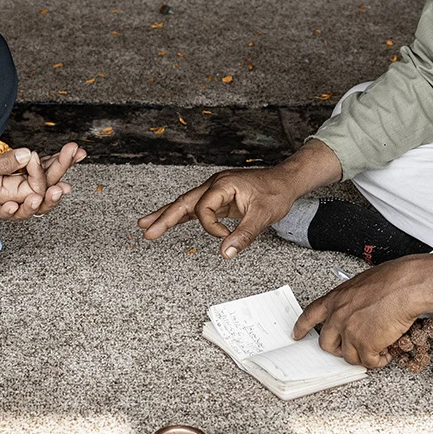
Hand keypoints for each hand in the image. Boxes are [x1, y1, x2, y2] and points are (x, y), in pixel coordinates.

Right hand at [0, 142, 86, 219]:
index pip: (30, 194)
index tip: (32, 156)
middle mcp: (16, 199)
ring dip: (63, 165)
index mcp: (4, 202)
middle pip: (44, 190)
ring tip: (77, 152)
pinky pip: (42, 170)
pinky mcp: (21, 175)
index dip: (36, 176)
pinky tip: (72, 153)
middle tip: (72, 153)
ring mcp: (20, 187)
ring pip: (47, 180)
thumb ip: (2, 164)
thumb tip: (26, 156)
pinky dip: (56, 160)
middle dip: (60, 170)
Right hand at [136, 166, 299, 258]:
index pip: (203, 209)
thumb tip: (226, 252)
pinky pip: (196, 207)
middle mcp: (215, 185)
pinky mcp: (219, 198)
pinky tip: (170, 222)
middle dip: (164, 217)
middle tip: (146, 230)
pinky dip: (182, 215)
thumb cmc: (275, 193)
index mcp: (223, 185)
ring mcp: (215, 191)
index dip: (211, 227)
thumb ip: (243, 235)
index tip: (226, 236)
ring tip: (147, 225)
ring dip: (167, 215)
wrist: (286, 181)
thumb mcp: (263, 215)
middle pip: (183, 202)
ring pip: (186, 203)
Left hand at [292, 258, 425, 369]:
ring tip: (378, 349)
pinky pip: (368, 362)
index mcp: (336, 299)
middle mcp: (338, 316)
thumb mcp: (361, 285)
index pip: (310, 315)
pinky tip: (387, 353)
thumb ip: (352, 301)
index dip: (302, 327)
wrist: (406, 286)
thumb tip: (358, 311)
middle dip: (338, 349)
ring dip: (363, 356)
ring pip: (349, 356)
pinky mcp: (365, 345)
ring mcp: (350, 332)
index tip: (296, 335)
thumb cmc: (391, 280)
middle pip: (326, 343)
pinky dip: (379, 361)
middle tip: (351, 349)